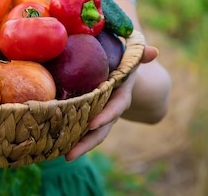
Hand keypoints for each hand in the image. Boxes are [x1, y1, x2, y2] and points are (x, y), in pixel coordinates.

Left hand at [65, 44, 158, 160]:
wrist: (123, 70)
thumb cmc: (124, 59)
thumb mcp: (132, 55)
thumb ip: (140, 54)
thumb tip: (154, 51)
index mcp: (122, 94)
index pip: (116, 107)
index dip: (106, 116)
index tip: (92, 124)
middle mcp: (111, 108)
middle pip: (101, 130)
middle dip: (87, 143)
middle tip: (70, 155)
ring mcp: (100, 113)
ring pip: (90, 133)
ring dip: (77, 146)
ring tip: (62, 156)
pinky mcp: (88, 114)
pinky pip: (80, 126)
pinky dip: (69, 135)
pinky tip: (54, 143)